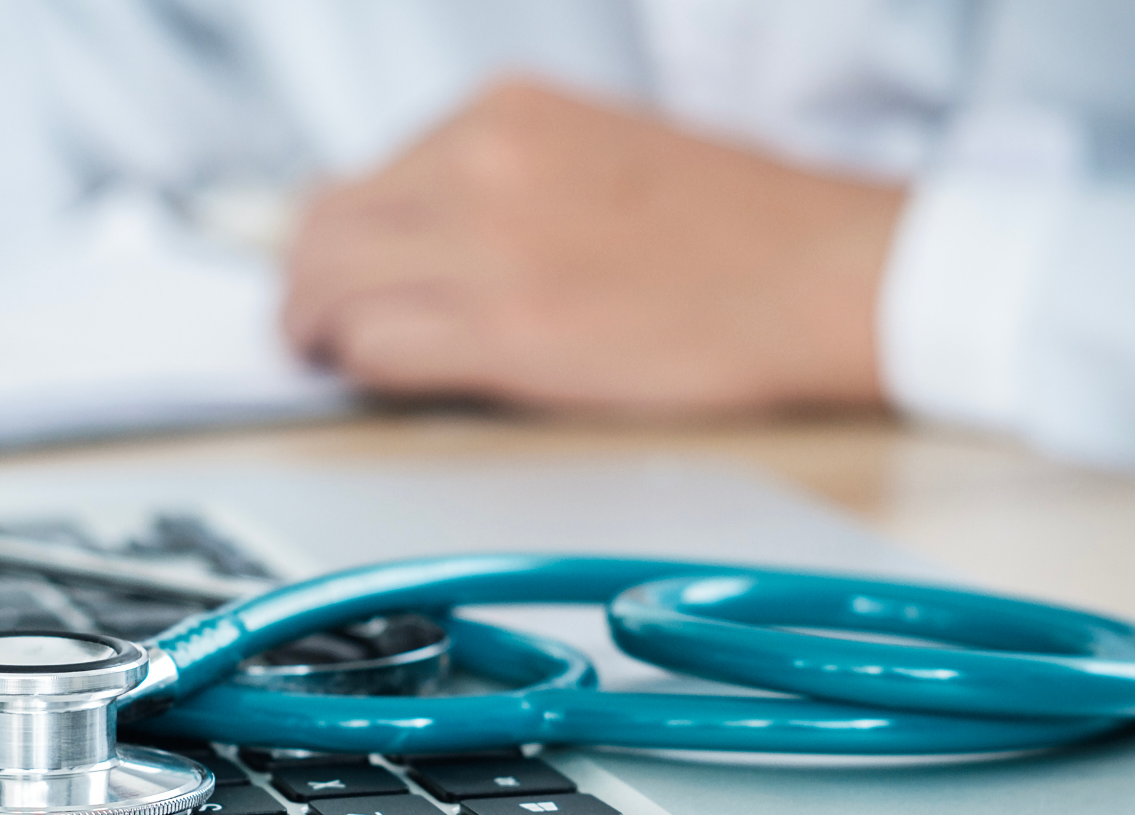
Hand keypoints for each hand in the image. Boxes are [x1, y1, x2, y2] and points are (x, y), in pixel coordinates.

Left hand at [282, 79, 903, 414]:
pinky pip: (375, 348)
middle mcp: (480, 165)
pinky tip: (382, 381)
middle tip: (308, 327)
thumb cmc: (744, 228)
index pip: (363, 177)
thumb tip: (430, 223)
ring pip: (328, 287)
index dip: (337, 239)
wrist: (829, 275)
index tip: (336, 274)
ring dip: (316, 332)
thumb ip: (508, 176)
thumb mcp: (606, 151)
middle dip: (304, 285)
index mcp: (505, 113)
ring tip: (333, 359)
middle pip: (322, 227)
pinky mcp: (508, 331)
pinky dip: (362, 369)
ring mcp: (489, 246)